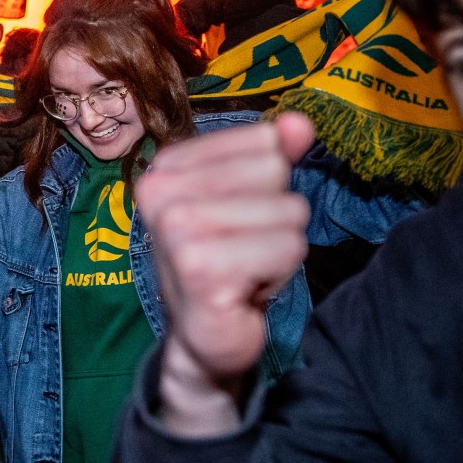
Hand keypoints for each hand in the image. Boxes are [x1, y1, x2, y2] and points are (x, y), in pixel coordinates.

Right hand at [137, 112, 313, 435]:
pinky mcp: (203, 271)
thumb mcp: (250, 199)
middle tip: (241, 249)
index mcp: (167, 165)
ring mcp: (178, 231)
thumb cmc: (224, 262)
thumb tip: (300, 123)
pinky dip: (278, 275)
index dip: (265, 185)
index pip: (263, 142)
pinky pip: (288, 248)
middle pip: (275, 172)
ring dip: (278, 249)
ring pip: (288, 212)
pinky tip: (245, 292)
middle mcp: (162, 191)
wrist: (202, 340)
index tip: (236, 220)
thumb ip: (274, 155)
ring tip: (242, 270)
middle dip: (274, 217)